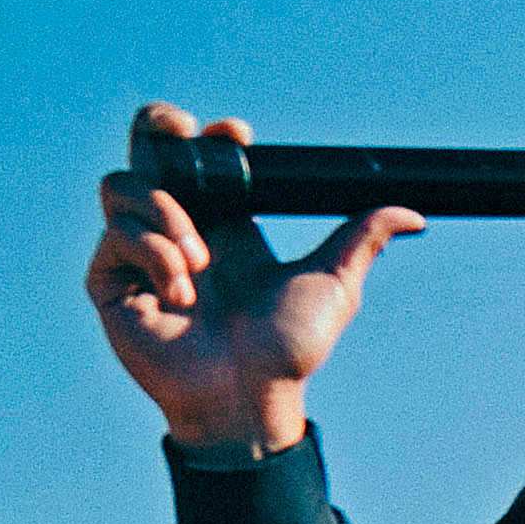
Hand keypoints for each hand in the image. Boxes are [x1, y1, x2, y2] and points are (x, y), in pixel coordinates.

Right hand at [90, 103, 412, 455]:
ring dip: (167, 212)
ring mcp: (138, 250)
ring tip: (201, 259)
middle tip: (181, 129)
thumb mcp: (331, 285)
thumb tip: (414, 213)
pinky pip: (116, 233)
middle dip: (156, 126)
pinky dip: (154, 253)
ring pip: (123, 184)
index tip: (239, 135)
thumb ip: (361, 239)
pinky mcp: (110, 277)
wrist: (250, 397)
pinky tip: (183, 290)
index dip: (211, 136)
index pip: (203, 158)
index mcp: (223, 224)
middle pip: (146, 150)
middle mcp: (177, 229)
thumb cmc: (288, 350)